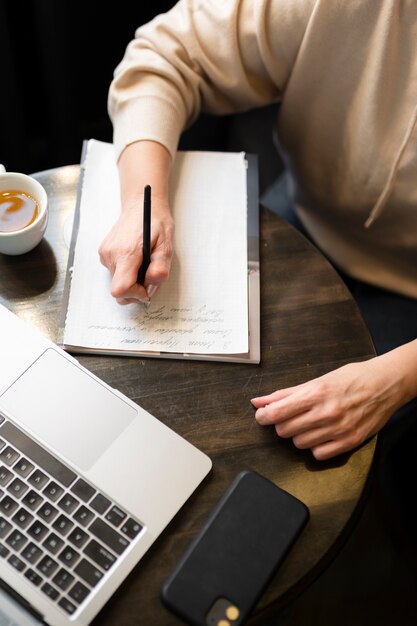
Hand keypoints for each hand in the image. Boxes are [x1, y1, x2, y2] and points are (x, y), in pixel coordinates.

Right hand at [98, 140, 172, 304]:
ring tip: (144, 263)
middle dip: (136, 288)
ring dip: (133, 279)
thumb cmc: (155, 222)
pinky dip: (127, 272)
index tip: (146, 288)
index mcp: (126, 253)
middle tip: (150, 274)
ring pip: (117, 282)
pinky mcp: (104, 253)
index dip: (135, 294)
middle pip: (119, 289)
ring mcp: (105, 254)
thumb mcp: (166, 245)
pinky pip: (115, 273)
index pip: (120, 289)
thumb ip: (160, 267)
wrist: (141, 203)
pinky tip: (136, 258)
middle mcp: (111, 254)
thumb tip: (152, 284)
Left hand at [252, 356, 405, 459]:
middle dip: (283, 424)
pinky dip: (316, 446)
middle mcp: (326, 413)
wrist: (386, 384)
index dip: (264, 416)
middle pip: (285, 430)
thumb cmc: (352, 378)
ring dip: (299, 435)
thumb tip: (258, 402)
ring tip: (310, 423)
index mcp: (316, 393)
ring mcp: (339, 429)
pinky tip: (322, 434)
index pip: (277, 413)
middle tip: (291, 416)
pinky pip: (318, 454)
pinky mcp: (350, 442)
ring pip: (299, 444)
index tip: (263, 416)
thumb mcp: (317, 380)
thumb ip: (285, 394)